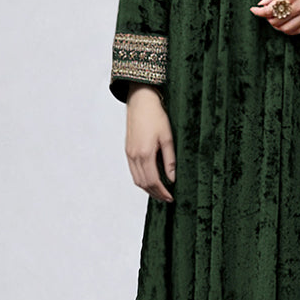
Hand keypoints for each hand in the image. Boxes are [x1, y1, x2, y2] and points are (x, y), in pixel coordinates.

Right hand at [125, 84, 174, 201]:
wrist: (141, 101)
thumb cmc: (156, 116)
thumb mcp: (167, 138)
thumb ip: (170, 160)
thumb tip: (172, 179)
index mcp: (145, 154)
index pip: (153, 181)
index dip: (162, 192)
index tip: (171, 198)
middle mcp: (134, 156)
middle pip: (143, 184)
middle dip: (155, 194)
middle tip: (167, 198)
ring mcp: (129, 154)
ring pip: (137, 179)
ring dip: (148, 189)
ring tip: (160, 192)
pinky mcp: (128, 150)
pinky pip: (133, 171)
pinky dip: (141, 180)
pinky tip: (150, 180)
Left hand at [249, 0, 299, 34]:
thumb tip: (262, 4)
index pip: (269, 10)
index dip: (259, 12)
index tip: (254, 10)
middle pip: (276, 22)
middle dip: (268, 18)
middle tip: (267, 12)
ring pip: (286, 29)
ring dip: (278, 26)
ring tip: (277, 18)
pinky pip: (299, 30)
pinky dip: (290, 29)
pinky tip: (288, 22)